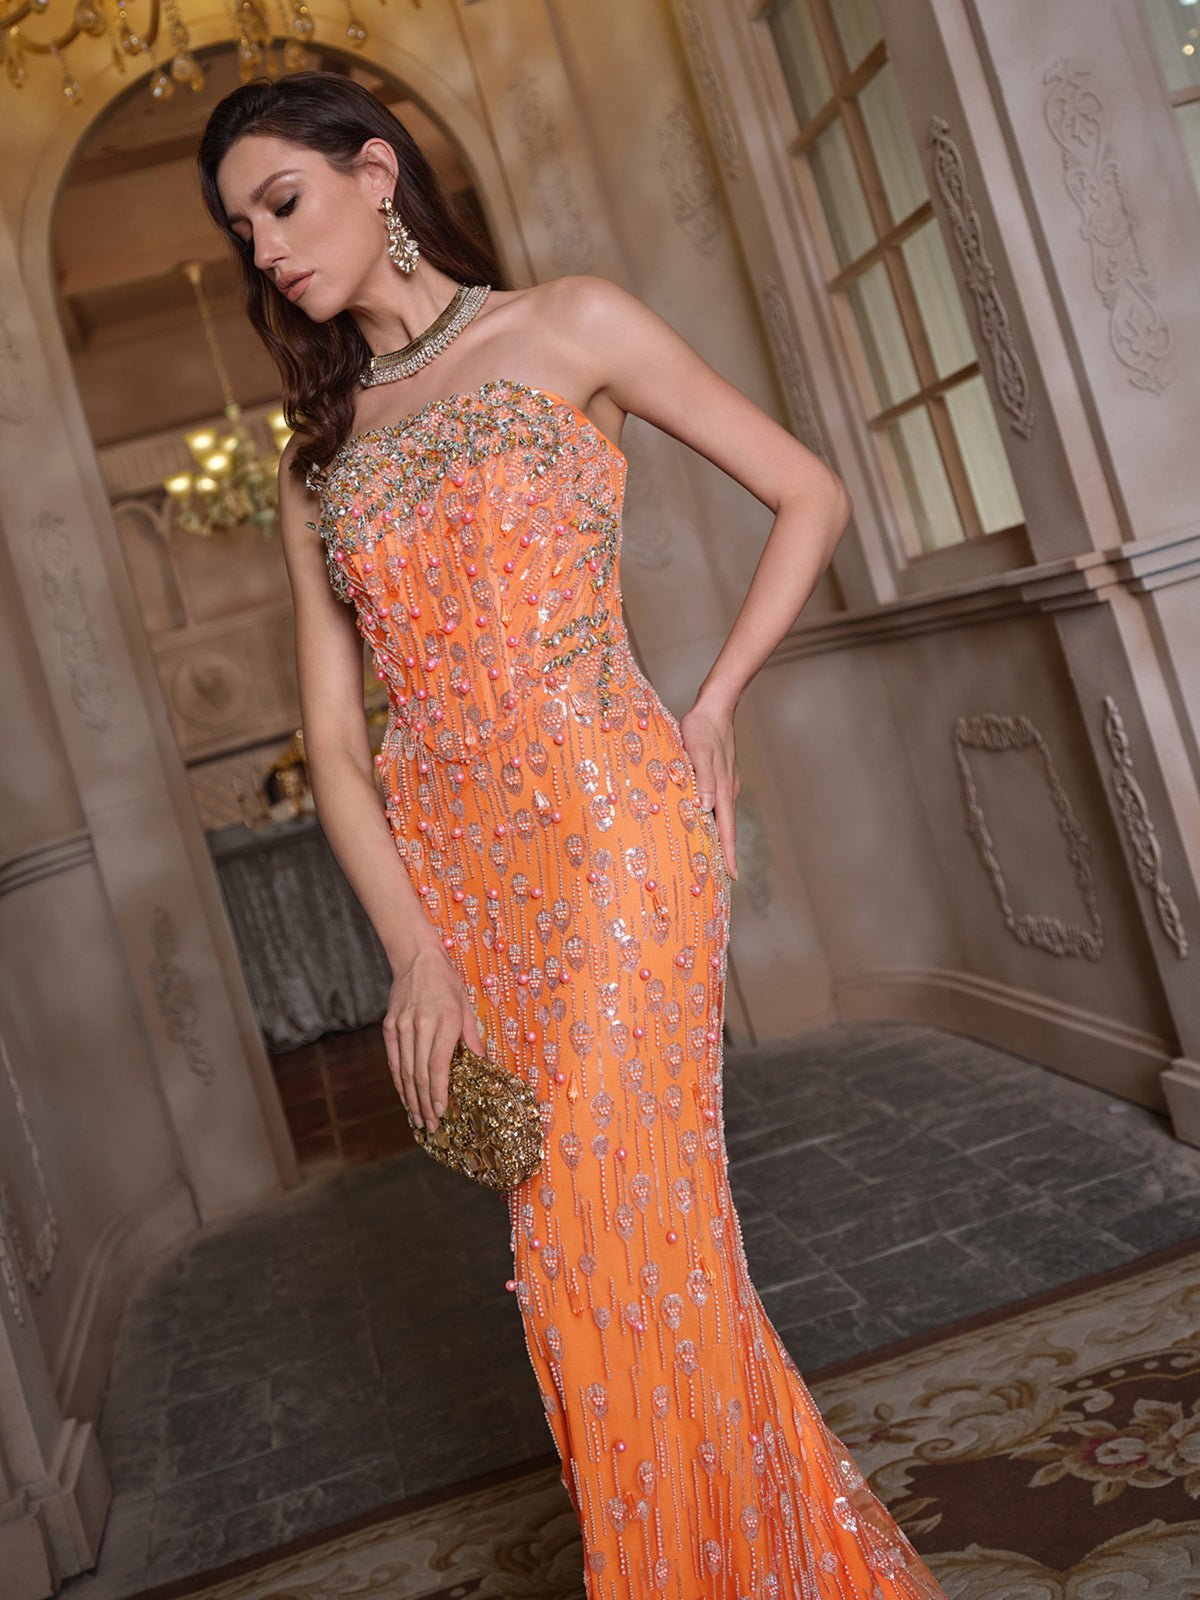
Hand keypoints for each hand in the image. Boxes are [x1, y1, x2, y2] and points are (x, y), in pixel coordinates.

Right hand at [382, 944, 486, 1133]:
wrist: (416, 958)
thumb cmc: (446, 983)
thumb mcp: (465, 1007)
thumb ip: (471, 1039)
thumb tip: (482, 1065)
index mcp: (444, 1022)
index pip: (438, 1067)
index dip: (439, 1093)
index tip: (442, 1112)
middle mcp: (420, 1026)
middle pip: (420, 1074)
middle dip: (425, 1103)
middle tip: (431, 1125)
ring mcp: (402, 1027)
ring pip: (405, 1071)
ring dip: (411, 1098)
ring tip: (418, 1118)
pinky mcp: (389, 1027)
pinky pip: (394, 1060)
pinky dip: (399, 1081)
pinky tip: (405, 1096)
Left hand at [678, 700, 740, 879]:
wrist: (715, 707)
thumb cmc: (701, 728)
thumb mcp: (697, 753)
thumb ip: (702, 780)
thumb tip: (705, 808)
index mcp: (722, 789)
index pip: (726, 830)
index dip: (729, 854)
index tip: (733, 877)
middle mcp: (728, 790)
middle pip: (727, 828)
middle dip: (725, 852)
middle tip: (723, 876)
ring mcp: (727, 783)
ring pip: (723, 816)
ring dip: (720, 836)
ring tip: (713, 855)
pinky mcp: (723, 775)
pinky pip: (719, 803)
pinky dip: (715, 819)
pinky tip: (706, 820)